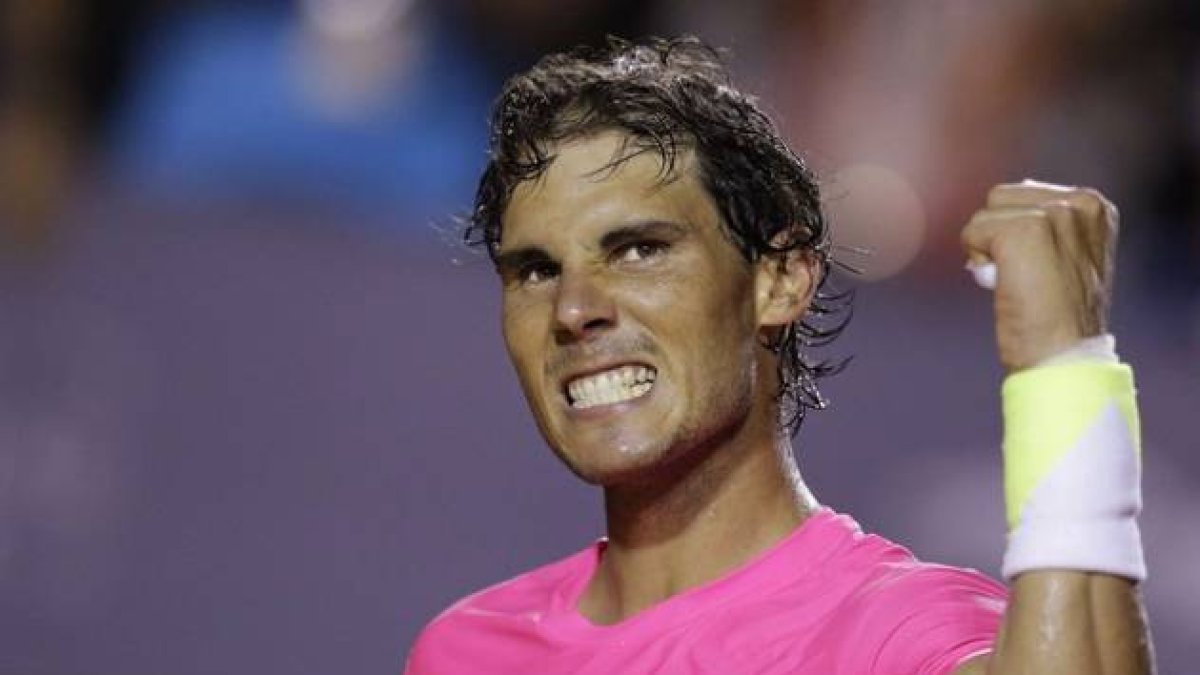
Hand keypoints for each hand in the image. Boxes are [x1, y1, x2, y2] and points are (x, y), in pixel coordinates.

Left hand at [960, 180, 1117, 372]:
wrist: (1064, 357)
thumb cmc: (1060, 317)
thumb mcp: (1068, 257)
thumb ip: (1049, 225)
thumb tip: (1008, 199)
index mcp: (1093, 205)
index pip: (1023, 195)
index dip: (1015, 235)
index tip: (1040, 271)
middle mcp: (1079, 203)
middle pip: (1000, 198)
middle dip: (999, 237)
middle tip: (1026, 279)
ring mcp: (1053, 214)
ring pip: (984, 215)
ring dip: (987, 250)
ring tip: (1018, 282)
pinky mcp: (1024, 231)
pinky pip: (971, 232)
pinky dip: (978, 263)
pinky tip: (1005, 286)